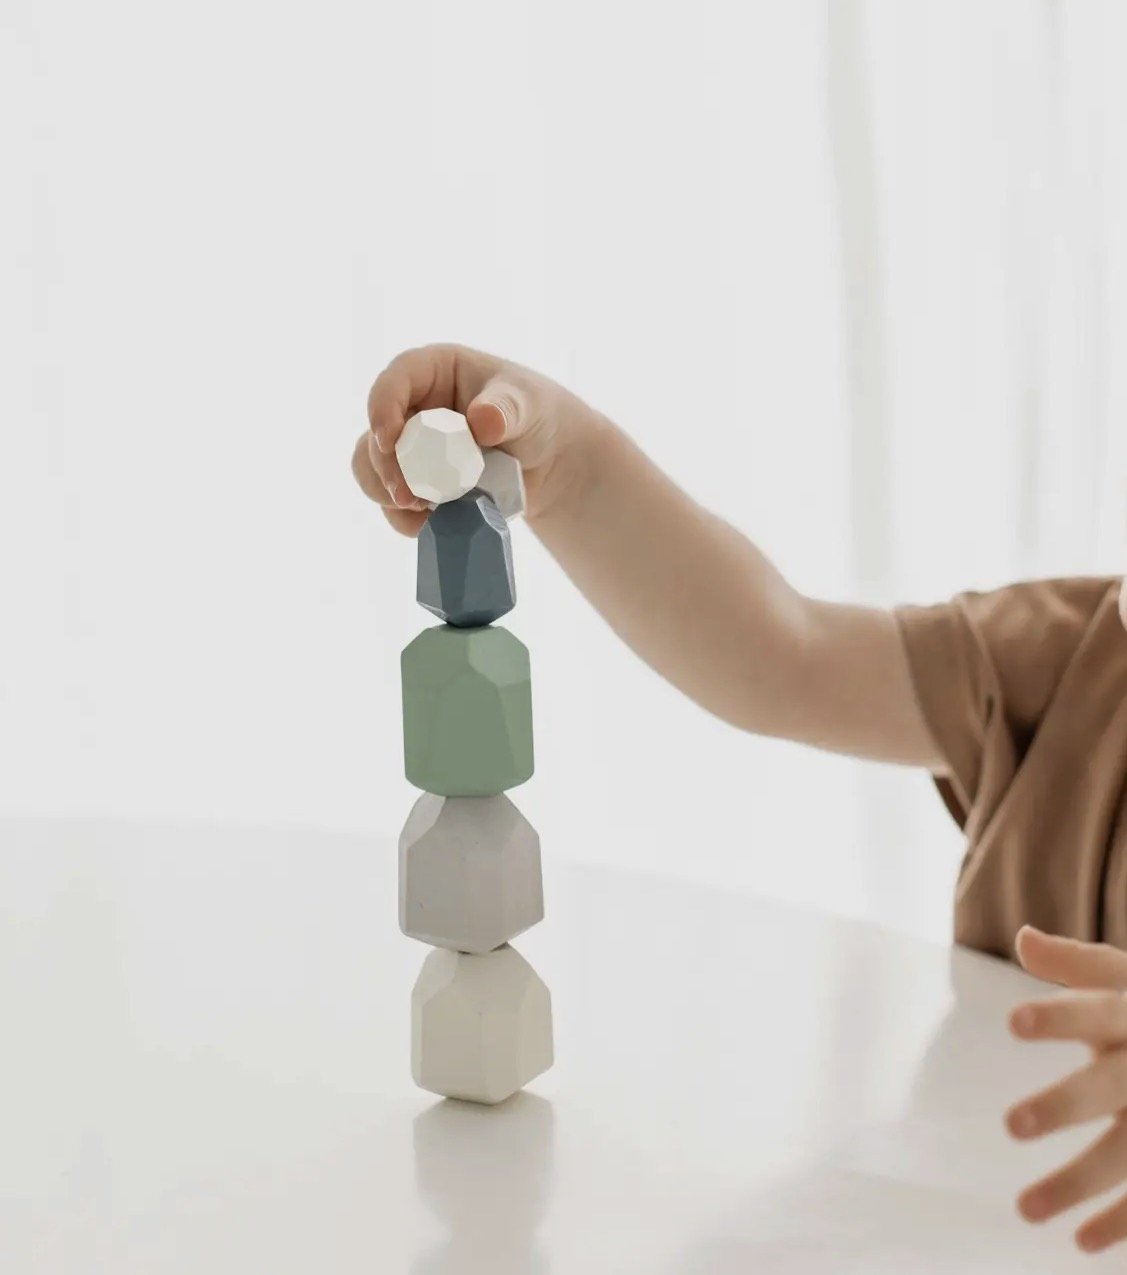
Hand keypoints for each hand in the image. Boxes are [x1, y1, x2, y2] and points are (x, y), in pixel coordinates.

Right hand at [352, 344, 601, 535]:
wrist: (546, 461)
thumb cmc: (535, 415)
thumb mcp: (528, 405)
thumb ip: (507, 409)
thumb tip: (481, 421)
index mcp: (433, 370)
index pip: (395, 379)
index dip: (382, 406)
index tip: (389, 440)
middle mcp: (412, 406)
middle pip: (375, 433)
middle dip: (385, 467)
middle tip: (409, 495)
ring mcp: (409, 446)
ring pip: (371, 468)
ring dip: (387, 493)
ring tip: (421, 510)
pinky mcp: (414, 481)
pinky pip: (391, 501)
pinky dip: (403, 517)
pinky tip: (428, 524)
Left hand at [1006, 925, 1126, 1252]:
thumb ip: (1076, 962)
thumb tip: (1024, 938)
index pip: (1095, 1010)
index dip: (1058, 1015)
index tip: (1012, 1023)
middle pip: (1109, 1086)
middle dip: (1064, 1106)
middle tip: (1009, 1126)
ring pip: (1126, 1152)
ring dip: (1077, 1184)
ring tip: (1024, 1210)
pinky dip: (1123, 1221)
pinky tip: (1083, 1241)